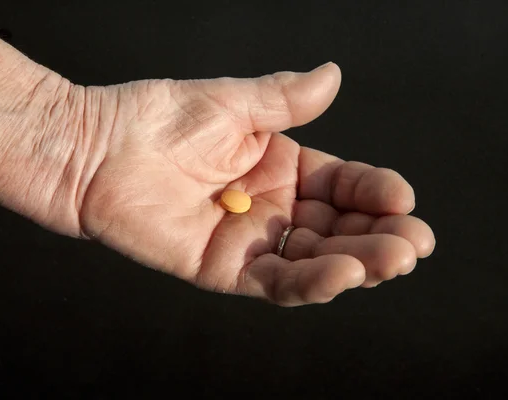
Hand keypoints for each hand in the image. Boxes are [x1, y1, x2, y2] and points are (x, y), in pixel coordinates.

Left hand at [75, 62, 434, 305]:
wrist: (92, 148)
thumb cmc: (153, 118)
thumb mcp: (231, 102)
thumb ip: (285, 99)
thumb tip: (333, 74)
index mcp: (280, 166)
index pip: (342, 183)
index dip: (373, 191)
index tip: (401, 195)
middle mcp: (272, 207)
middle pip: (337, 229)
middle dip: (378, 236)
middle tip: (414, 242)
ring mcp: (250, 240)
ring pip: (314, 260)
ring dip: (358, 262)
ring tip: (395, 258)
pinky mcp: (223, 268)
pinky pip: (274, 281)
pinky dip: (311, 282)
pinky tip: (345, 274)